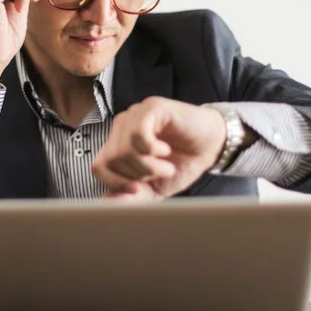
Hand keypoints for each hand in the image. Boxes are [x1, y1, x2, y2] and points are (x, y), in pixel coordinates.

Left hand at [91, 97, 227, 200]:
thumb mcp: (155, 189)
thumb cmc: (182, 163)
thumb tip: (106, 203)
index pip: (99, 167)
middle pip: (111, 159)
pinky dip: (152, 149)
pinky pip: (138, 133)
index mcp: (118, 144)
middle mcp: (122, 127)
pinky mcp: (151, 108)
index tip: (138, 189)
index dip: (115, 183)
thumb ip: (131, 197)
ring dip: (148, 165)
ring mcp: (135, 115)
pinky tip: (165, 150)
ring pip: (123, 149)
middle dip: (137, 175)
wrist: (212, 146)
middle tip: (159, 173)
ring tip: (166, 165)